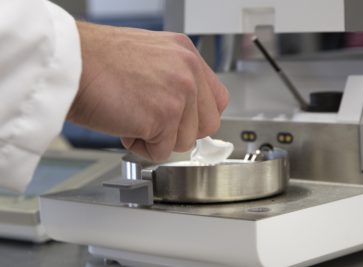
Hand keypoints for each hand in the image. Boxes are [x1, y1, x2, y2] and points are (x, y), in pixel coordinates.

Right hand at [67, 22, 228, 160]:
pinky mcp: (163, 116)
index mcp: (186, 55)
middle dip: (180, 132)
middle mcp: (188, 71)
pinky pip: (162, 152)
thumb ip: (173, 79)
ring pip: (186, 142)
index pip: (217, 99)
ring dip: (158, 140)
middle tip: (153, 123)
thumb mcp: (149, 57)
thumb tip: (184, 108)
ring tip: (132, 119)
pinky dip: (142, 148)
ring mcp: (179, 93)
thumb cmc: (97, 60)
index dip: (199, 117)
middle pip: (208, 125)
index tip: (185, 123)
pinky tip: (125, 126)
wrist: (69, 61)